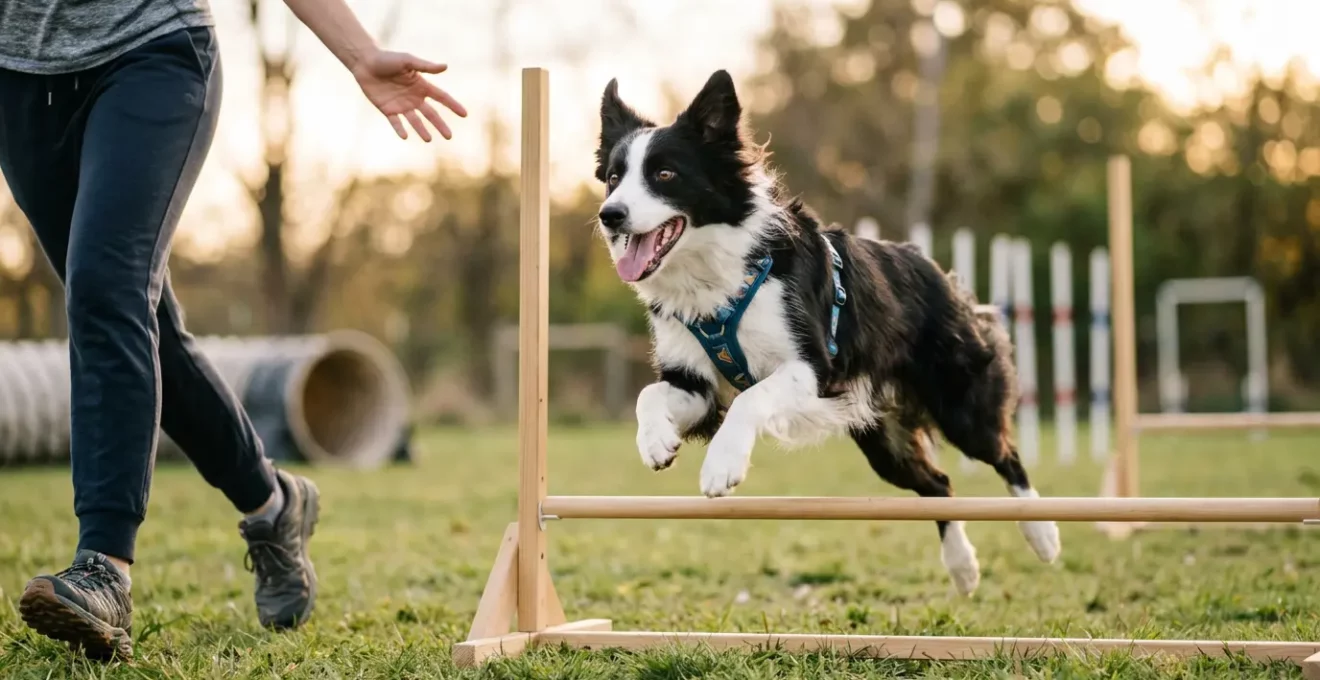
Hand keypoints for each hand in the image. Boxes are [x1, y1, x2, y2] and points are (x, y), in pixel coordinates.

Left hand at [352, 50, 466, 141]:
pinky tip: (405, 136)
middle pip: (431, 114)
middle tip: (449, 137)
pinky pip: (396, 122)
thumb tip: (445, 66)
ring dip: (422, 130)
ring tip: (428, 140)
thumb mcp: (408, 61)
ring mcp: (401, 105)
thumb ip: (425, 66)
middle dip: (440, 125)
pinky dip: (400, 129)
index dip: (453, 105)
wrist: (365, 63)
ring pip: (415, 121)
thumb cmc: (387, 59)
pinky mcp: (388, 110)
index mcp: (421, 86)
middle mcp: (414, 98)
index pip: (441, 97)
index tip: (464, 114)